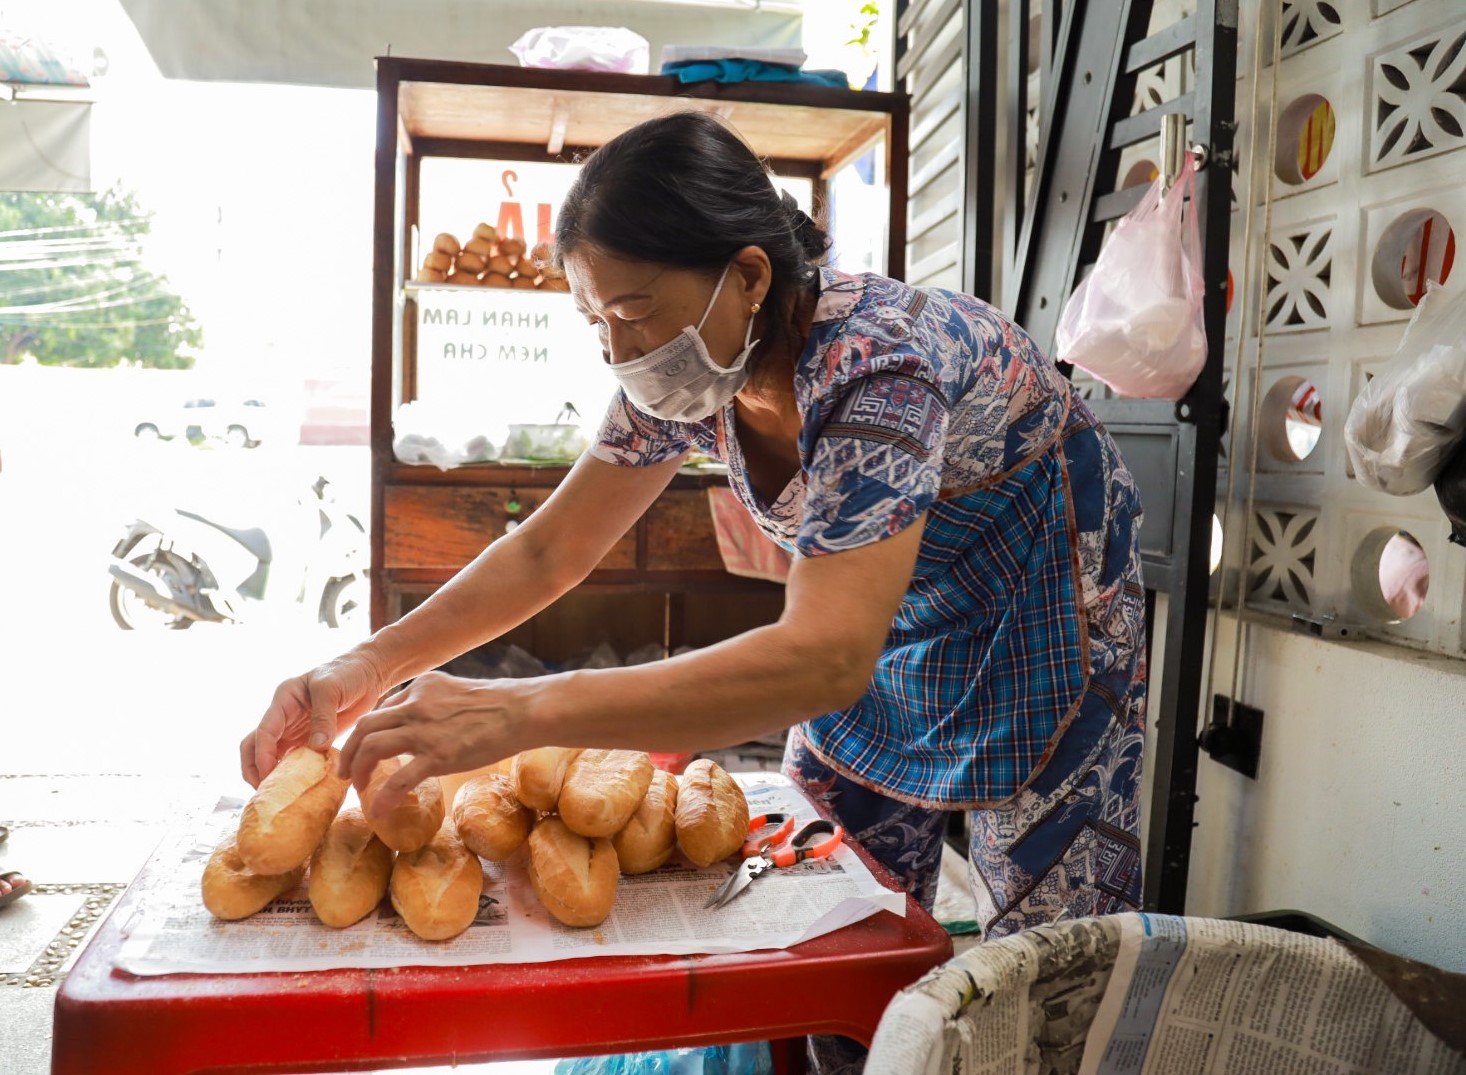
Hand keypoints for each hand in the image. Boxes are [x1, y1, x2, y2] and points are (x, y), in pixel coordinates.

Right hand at [240, 650, 390, 787]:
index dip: (262, 755)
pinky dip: (292, 773)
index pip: (264, 731)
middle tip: (266, 792)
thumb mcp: (332, 688)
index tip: (269, 775)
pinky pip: (293, 760)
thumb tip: (316, 747)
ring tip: (279, 795)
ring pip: (270, 756)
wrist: (367, 674)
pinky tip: (298, 787)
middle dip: (254, 769)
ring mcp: (294, 729)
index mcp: (283, 700)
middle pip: (254, 746)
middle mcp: (283, 716)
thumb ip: (323, 716)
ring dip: (271, 774)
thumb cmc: (347, 673)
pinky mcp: (308, 740)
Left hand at [338, 671, 528, 816]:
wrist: (522, 710)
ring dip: (358, 769)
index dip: (369, 732)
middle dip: (349, 750)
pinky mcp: (438, 756)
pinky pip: (399, 779)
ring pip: (372, 747)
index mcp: (421, 688)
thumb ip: (434, 702)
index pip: (383, 709)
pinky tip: (378, 811)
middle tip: (345, 771)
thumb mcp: (456, 691)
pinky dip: (384, 797)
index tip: (365, 749)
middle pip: (365, 726)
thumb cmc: (498, 703)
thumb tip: (423, 721)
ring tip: (357, 788)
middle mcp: (416, 705)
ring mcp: (425, 731)